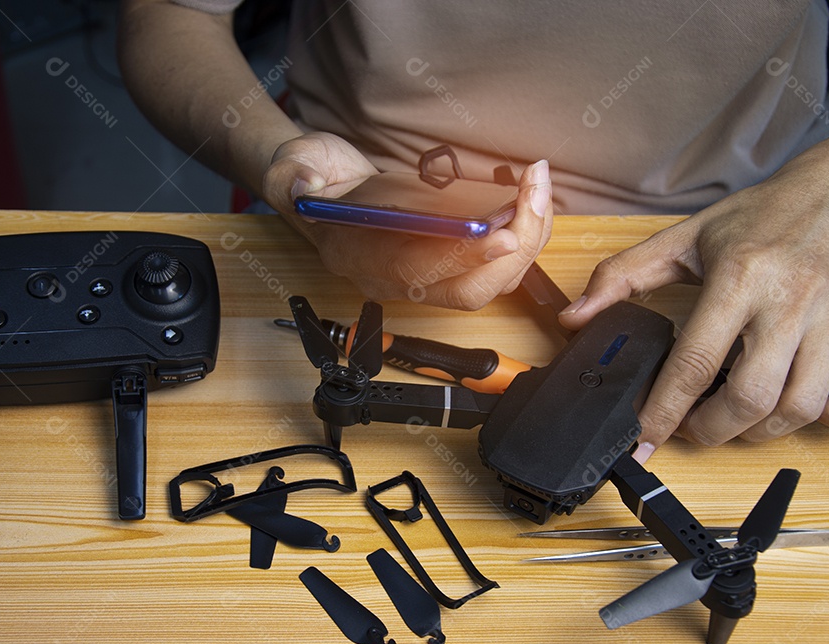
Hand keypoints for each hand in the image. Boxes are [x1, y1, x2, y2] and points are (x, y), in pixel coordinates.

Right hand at [262, 132, 552, 309]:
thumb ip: (294, 177)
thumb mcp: (291, 169)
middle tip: (532, 198)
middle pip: (469, 289)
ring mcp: (426, 272)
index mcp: (361, 260)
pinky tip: (530, 193)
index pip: (417, 273)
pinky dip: (523, 231)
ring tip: (537, 186)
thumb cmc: (311, 180)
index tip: (499, 234)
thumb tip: (306, 186)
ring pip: (492, 279)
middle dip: (513, 250)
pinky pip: (496, 262)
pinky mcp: (448, 259)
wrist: (320, 186)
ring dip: (526, 239)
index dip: (462, 259)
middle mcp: (397, 277)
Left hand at [559, 146, 828, 455]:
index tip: (644, 439)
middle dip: (711, 429)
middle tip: (691, 427)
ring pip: (802, 405)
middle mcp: (791, 299)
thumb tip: (574, 318)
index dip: (665, 411)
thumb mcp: (682, 239)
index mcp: (739, 277)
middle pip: (751, 396)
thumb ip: (621, 278)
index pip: (695, 362)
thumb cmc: (758, 219)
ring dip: (762, 430)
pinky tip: (809, 409)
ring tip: (736, 419)